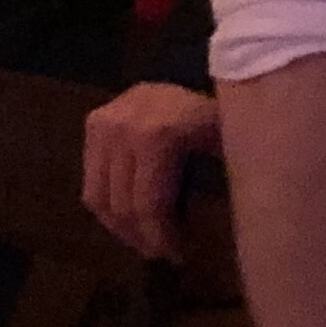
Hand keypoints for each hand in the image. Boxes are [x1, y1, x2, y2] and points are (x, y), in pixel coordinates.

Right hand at [80, 82, 219, 258]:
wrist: (211, 69)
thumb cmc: (230, 114)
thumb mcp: (234, 147)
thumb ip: (220, 185)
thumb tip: (225, 236)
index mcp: (160, 134)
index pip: (149, 204)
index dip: (161, 237)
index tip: (178, 257)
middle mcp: (125, 126)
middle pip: (121, 203)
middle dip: (141, 236)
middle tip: (161, 253)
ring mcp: (105, 122)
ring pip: (99, 195)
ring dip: (119, 226)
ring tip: (145, 240)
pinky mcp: (94, 122)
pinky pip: (92, 178)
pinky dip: (109, 204)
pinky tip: (131, 216)